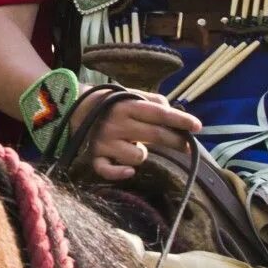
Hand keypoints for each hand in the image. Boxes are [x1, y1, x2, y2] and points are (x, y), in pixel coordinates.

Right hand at [83, 89, 202, 181]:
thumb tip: (171, 107)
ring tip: (136, 147)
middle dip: (176, 142)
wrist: (70, 107)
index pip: (159, 113)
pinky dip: (120, 173)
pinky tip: (128, 171)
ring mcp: (105, 142)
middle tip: (189, 147)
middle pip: (155, 135)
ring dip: (143, 154)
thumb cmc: (107, 103)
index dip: (180, 120)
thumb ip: (149, 100)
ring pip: (137, 156)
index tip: (198, 126)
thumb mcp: (126, 94)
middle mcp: (117, 123)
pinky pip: (110, 171)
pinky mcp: (94, 157)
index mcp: (126, 105)